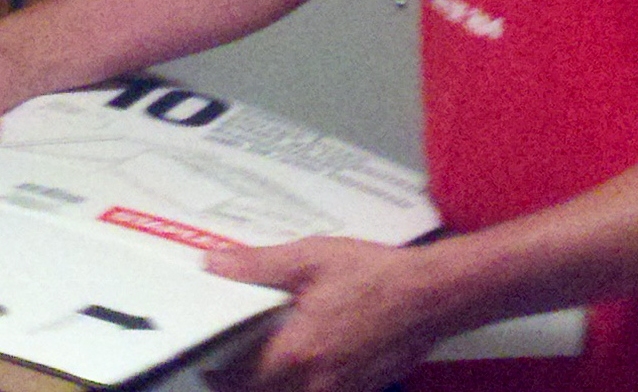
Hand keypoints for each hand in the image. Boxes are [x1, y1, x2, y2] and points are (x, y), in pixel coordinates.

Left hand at [203, 238, 445, 391]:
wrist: (430, 296)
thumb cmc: (372, 274)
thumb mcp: (311, 258)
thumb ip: (258, 267)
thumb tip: (212, 265)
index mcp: (293, 352)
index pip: (233, 379)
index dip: (214, 367)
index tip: (207, 349)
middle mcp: (312, 384)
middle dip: (238, 379)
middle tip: (229, 354)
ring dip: (269, 384)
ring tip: (264, 356)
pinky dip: (300, 386)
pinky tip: (304, 360)